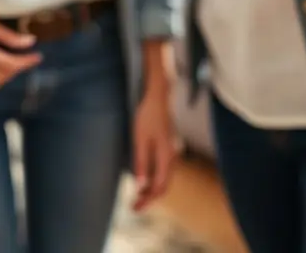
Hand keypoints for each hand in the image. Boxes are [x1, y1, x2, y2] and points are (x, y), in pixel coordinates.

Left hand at [132, 86, 177, 210]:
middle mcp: (171, 157)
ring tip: (137, 196)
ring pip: (164, 179)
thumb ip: (141, 163)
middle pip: (163, 186)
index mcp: (166, 157)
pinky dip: (154, 180)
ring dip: (152, 190)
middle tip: (134, 206)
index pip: (158, 187)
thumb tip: (140, 186)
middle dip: (150, 198)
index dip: (147, 200)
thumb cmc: (147, 116)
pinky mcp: (167, 148)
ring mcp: (171, 153)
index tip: (134, 208)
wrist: (157, 98)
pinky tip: (144, 180)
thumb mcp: (140, 140)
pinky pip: (163, 170)